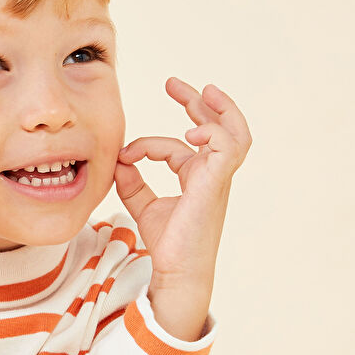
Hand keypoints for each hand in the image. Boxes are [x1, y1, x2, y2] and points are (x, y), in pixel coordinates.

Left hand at [114, 79, 250, 288]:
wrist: (177, 271)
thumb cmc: (167, 244)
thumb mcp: (143, 206)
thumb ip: (133, 182)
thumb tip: (119, 159)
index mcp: (197, 177)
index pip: (177, 146)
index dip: (149, 144)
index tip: (125, 152)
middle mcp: (211, 174)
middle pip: (216, 127)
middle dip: (196, 101)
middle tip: (172, 83)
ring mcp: (218, 178)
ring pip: (235, 134)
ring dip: (221, 109)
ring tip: (203, 91)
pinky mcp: (216, 184)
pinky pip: (229, 147)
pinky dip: (213, 133)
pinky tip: (191, 133)